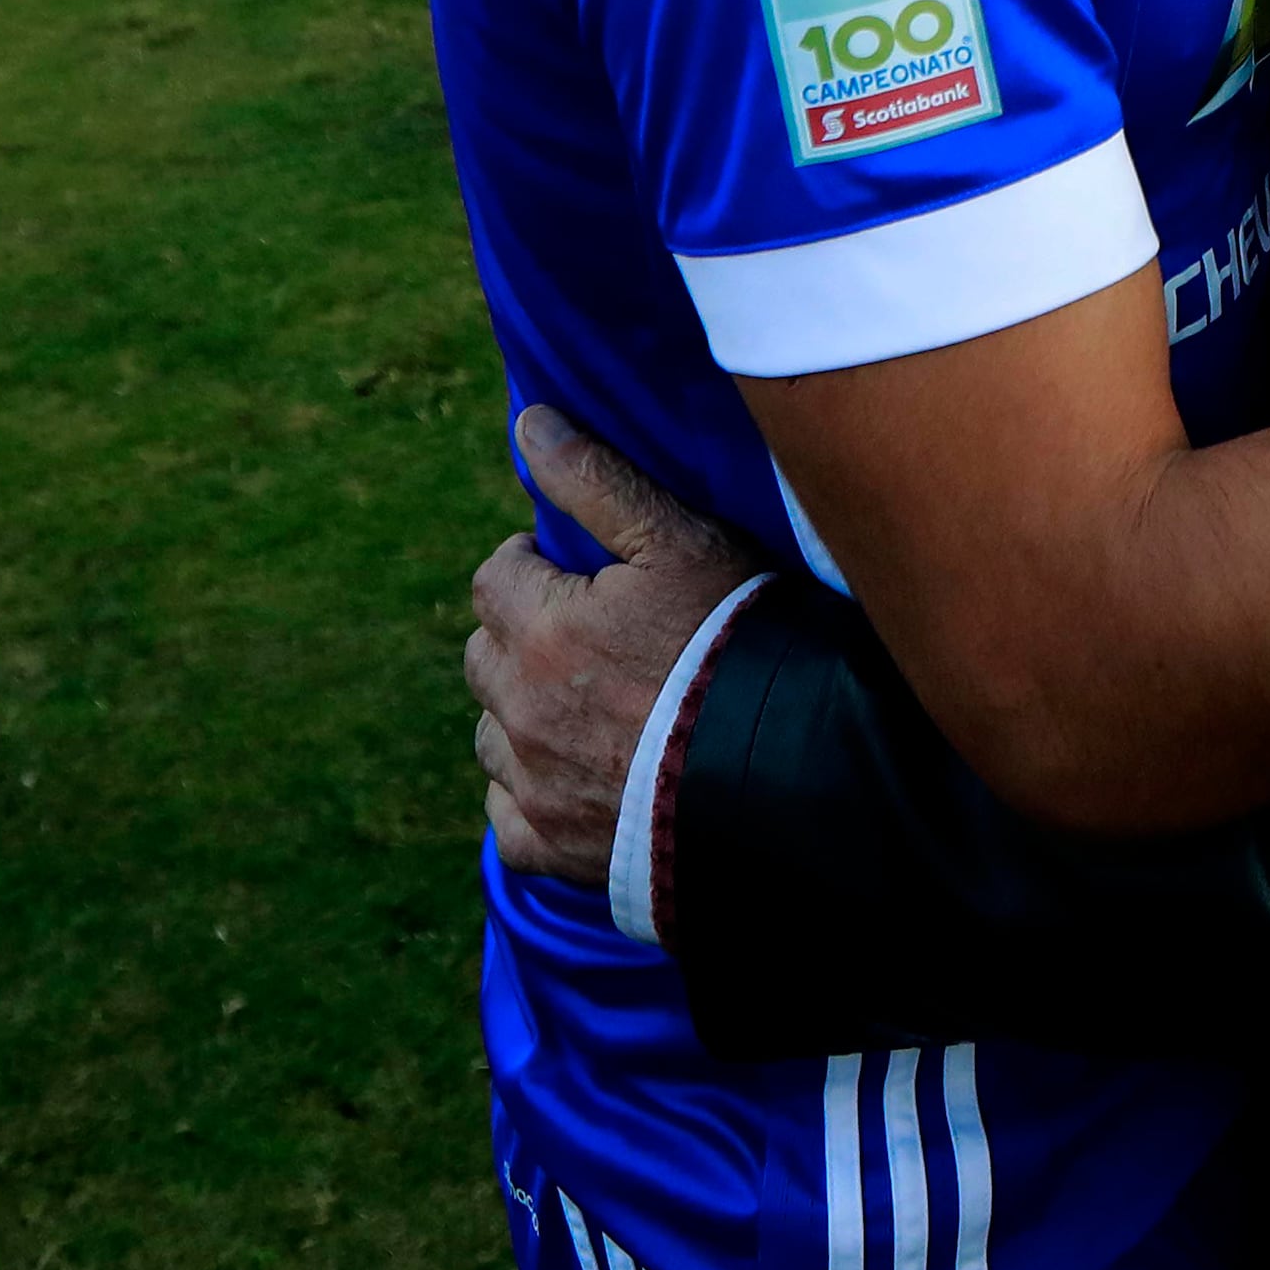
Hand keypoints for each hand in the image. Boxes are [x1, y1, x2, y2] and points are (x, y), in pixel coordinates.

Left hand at [465, 408, 763, 903]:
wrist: (784, 773)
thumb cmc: (737, 642)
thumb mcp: (680, 541)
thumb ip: (596, 480)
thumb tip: (527, 423)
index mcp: (538, 627)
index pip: (495, 577)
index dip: (536, 569)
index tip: (584, 578)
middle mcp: (518, 708)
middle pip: (485, 655)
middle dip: (523, 638)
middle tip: (596, 640)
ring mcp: (532, 784)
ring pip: (492, 735)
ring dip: (524, 716)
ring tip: (597, 709)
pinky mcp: (553, 847)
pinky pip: (508, 816)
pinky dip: (532, 795)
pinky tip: (584, 779)